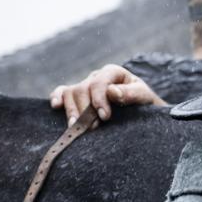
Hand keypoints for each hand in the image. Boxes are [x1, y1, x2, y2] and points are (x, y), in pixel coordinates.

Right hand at [50, 65, 164, 126]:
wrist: (144, 112)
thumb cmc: (146, 104)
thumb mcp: (145, 97)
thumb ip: (131, 93)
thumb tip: (112, 92)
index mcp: (113, 73)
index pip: (99, 82)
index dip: (99, 99)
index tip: (104, 117)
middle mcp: (97, 77)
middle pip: (82, 89)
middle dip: (85, 109)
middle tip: (92, 128)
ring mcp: (86, 85)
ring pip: (70, 92)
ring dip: (71, 110)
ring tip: (76, 127)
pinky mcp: (78, 95)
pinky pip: (62, 92)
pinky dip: (57, 97)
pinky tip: (56, 107)